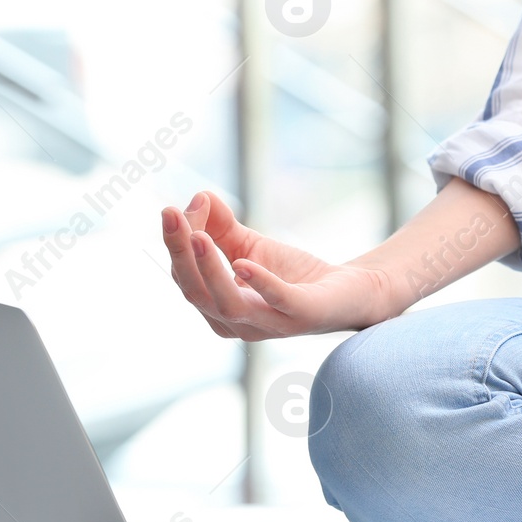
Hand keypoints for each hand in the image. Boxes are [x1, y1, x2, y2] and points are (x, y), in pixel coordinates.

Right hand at [161, 191, 399, 339]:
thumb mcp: (250, 246)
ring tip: (199, 237)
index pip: (186, 279)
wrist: (350, 290)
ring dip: (210, 270)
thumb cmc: (294, 274)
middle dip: (181, 255)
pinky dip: (259, 284)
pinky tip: (244, 264)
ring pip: (227, 304)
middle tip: (171, 216)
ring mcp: (269, 324)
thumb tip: (198, 197)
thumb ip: (220, 227)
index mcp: (218, 310)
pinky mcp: (302, 315)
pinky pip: (277, 302)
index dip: (177, 245)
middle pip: (197, 294)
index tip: (172, 211)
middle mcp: (237, 325)